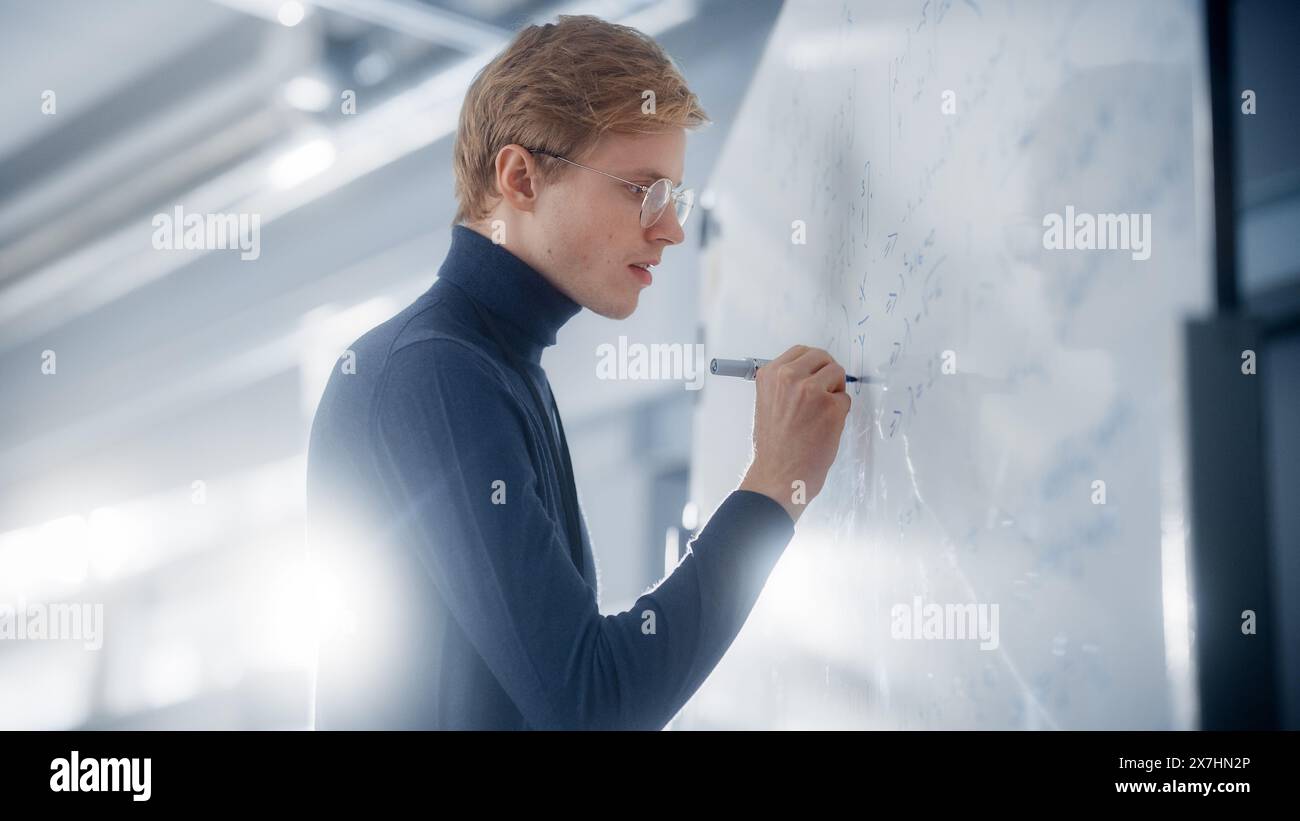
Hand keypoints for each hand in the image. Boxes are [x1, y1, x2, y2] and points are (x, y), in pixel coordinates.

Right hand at [738, 345, 850, 522]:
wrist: (778, 475)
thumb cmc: (773, 446)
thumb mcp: (767, 402)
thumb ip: (785, 384)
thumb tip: (810, 372)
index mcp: (770, 375)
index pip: (801, 352)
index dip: (812, 366)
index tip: (814, 377)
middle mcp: (789, 377)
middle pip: (822, 357)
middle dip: (826, 374)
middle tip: (822, 396)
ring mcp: (812, 390)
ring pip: (837, 373)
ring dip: (834, 391)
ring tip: (820, 414)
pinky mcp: (832, 407)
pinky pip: (845, 398)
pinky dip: (840, 412)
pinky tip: (825, 428)